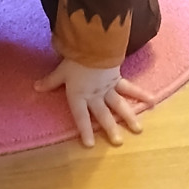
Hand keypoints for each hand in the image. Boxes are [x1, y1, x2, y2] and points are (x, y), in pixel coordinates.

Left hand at [34, 59, 150, 147]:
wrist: (93, 44)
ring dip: (129, 117)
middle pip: (103, 115)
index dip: (85, 130)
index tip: (89, 144)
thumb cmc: (75, 58)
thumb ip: (50, 82)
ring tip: (138, 129)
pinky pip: (130, 88)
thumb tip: (35, 88)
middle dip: (110, 129)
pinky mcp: (117, 78)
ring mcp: (108, 88)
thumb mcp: (60, 71)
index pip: (81, 117)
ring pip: (119, 105)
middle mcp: (95, 95)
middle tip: (118, 142)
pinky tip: (152, 100)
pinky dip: (141, 94)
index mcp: (79, 96)